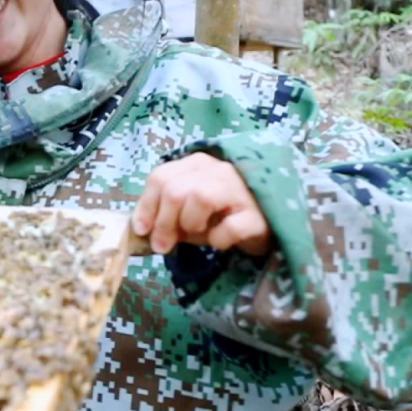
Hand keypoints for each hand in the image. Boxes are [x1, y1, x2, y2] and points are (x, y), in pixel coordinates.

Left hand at [132, 152, 272, 255]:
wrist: (270, 225)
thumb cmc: (223, 216)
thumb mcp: (190, 210)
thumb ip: (168, 212)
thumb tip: (142, 230)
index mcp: (198, 164)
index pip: (161, 176)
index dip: (146, 205)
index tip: (141, 230)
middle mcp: (220, 170)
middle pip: (176, 190)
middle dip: (163, 222)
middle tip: (162, 246)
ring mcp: (242, 189)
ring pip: (200, 197)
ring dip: (191, 224)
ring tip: (199, 233)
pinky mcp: (259, 215)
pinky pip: (230, 227)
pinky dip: (219, 239)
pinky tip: (222, 241)